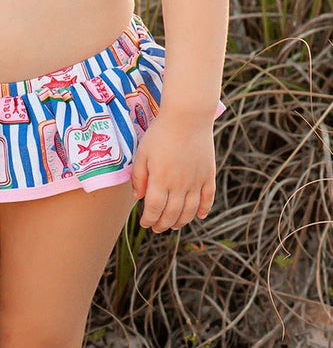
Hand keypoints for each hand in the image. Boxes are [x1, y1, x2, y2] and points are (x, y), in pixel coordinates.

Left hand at [130, 109, 215, 231]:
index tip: (145, 224)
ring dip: (182, 221)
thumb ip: (139, 177)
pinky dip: (204, 209)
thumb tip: (138, 198)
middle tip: (157, 228)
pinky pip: (208, 198)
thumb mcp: (142, 153)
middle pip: (172, 213)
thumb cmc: (160, 134)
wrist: (187, 118)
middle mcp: (180, 185)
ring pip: (190, 210)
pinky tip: (199, 216)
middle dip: (163, 224)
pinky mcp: (208, 175)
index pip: (154, 209)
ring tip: (174, 226)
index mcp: (161, 180)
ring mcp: (196, 181)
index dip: (149, 219)